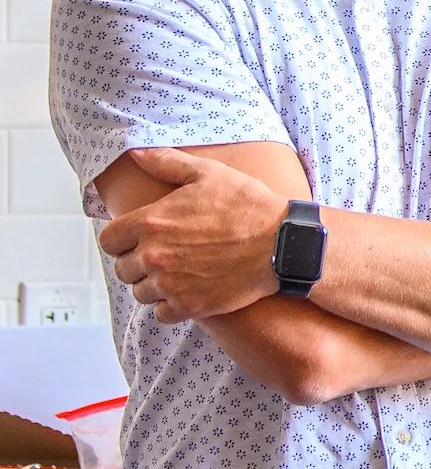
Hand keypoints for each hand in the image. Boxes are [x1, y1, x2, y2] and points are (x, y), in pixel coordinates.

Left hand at [98, 148, 291, 321]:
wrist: (283, 244)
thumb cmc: (248, 207)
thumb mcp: (209, 174)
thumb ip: (167, 163)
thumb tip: (138, 154)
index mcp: (150, 223)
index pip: (108, 240)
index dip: (121, 240)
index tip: (138, 239)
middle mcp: (154, 256)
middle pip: (122, 270)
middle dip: (137, 263)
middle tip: (162, 257)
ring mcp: (171, 284)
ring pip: (140, 293)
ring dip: (153, 286)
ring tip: (175, 275)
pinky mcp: (192, 305)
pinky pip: (162, 314)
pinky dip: (170, 306)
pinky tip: (187, 292)